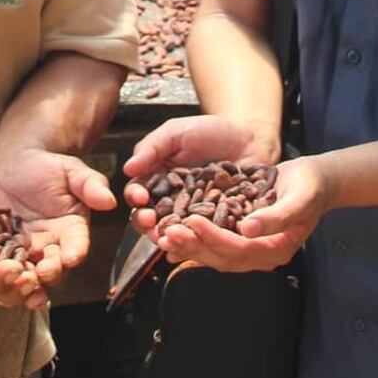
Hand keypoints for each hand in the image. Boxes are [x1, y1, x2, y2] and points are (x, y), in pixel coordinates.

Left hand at [0, 149, 116, 305]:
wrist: (8, 167)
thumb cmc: (44, 167)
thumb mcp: (69, 170)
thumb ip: (89, 184)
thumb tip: (109, 200)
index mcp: (70, 233)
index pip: (76, 247)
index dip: (73, 253)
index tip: (69, 257)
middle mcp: (48, 251)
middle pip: (50, 272)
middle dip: (46, 276)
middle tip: (40, 274)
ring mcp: (20, 257)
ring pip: (21, 280)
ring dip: (17, 284)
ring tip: (12, 278)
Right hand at [122, 115, 279, 234]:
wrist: (249, 138)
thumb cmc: (210, 132)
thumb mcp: (177, 132)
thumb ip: (152, 147)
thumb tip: (128, 168)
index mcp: (157, 180)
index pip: (138, 193)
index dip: (135, 197)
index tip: (140, 197)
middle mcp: (172, 201)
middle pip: (151, 220)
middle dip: (146, 224)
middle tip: (150, 222)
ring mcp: (194, 216)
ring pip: (175, 233)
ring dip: (169, 238)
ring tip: (168, 239)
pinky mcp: (217, 225)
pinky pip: (205, 238)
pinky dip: (198, 244)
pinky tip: (195, 246)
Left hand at [153, 155, 331, 270]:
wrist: (314, 181)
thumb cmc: (309, 187)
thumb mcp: (299, 198)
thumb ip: (276, 216)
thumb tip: (248, 228)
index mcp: (277, 248)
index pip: (240, 249)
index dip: (215, 238)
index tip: (193, 223)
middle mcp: (261, 253)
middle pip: (223, 257)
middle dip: (194, 246)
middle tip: (168, 234)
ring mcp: (250, 247)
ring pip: (215, 254)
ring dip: (189, 246)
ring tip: (165, 236)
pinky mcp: (240, 236)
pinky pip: (214, 244)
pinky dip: (195, 242)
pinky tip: (174, 236)